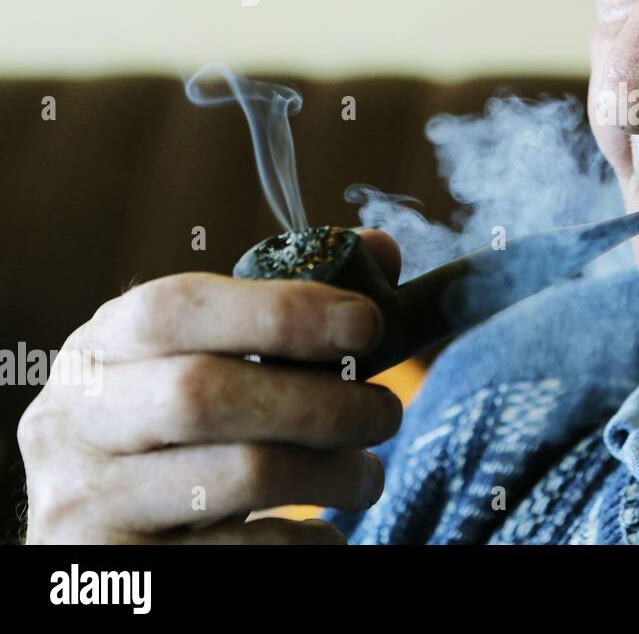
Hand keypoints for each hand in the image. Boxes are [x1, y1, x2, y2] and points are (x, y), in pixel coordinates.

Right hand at [18, 230, 404, 543]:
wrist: (99, 535)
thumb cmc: (170, 431)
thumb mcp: (204, 359)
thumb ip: (284, 305)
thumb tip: (380, 250)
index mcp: (99, 348)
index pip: (176, 308)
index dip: (281, 309)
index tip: (367, 322)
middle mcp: (73, 421)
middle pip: (205, 394)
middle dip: (320, 400)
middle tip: (384, 413)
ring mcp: (84, 503)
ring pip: (239, 476)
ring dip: (331, 472)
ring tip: (366, 476)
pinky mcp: (118, 570)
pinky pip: (242, 551)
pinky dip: (304, 539)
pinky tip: (322, 530)